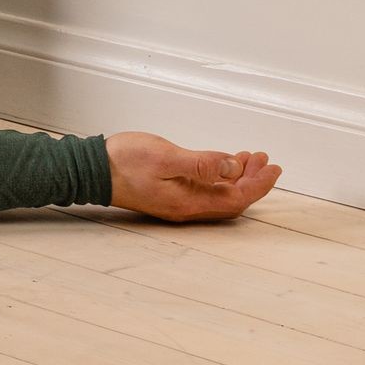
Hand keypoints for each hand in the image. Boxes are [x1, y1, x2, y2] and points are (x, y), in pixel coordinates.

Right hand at [106, 131, 281, 220]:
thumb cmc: (124, 161)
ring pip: (219, 195)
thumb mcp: (165, 156)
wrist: (92, 170)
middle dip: (252, 180)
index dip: (258, 184)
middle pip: (232, 199)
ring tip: (249, 158)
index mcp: (190, 201)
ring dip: (237, 177)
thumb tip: (233, 167)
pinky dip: (220, 177)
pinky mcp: (170, 193)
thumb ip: (201, 164)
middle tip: (265, 160)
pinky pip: (206, 190)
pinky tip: (221, 165)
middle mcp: (188, 207)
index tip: (272, 167)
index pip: (236, 197)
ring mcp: (179, 201)